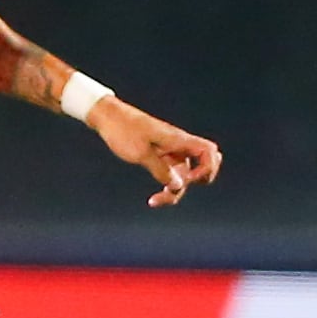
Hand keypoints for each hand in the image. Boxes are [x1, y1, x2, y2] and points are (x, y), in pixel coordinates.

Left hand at [91, 96, 222, 207]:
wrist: (107, 117)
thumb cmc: (123, 130)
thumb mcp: (140, 153)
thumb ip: (161, 171)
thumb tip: (178, 185)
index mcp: (178, 140)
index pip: (209, 152)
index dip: (207, 169)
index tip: (188, 180)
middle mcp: (178, 146)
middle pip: (203, 165)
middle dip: (197, 181)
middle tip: (176, 189)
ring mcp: (170, 151)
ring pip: (184, 175)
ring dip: (175, 190)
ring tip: (155, 200)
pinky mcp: (160, 156)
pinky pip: (172, 174)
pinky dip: (167, 185)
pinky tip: (154, 197)